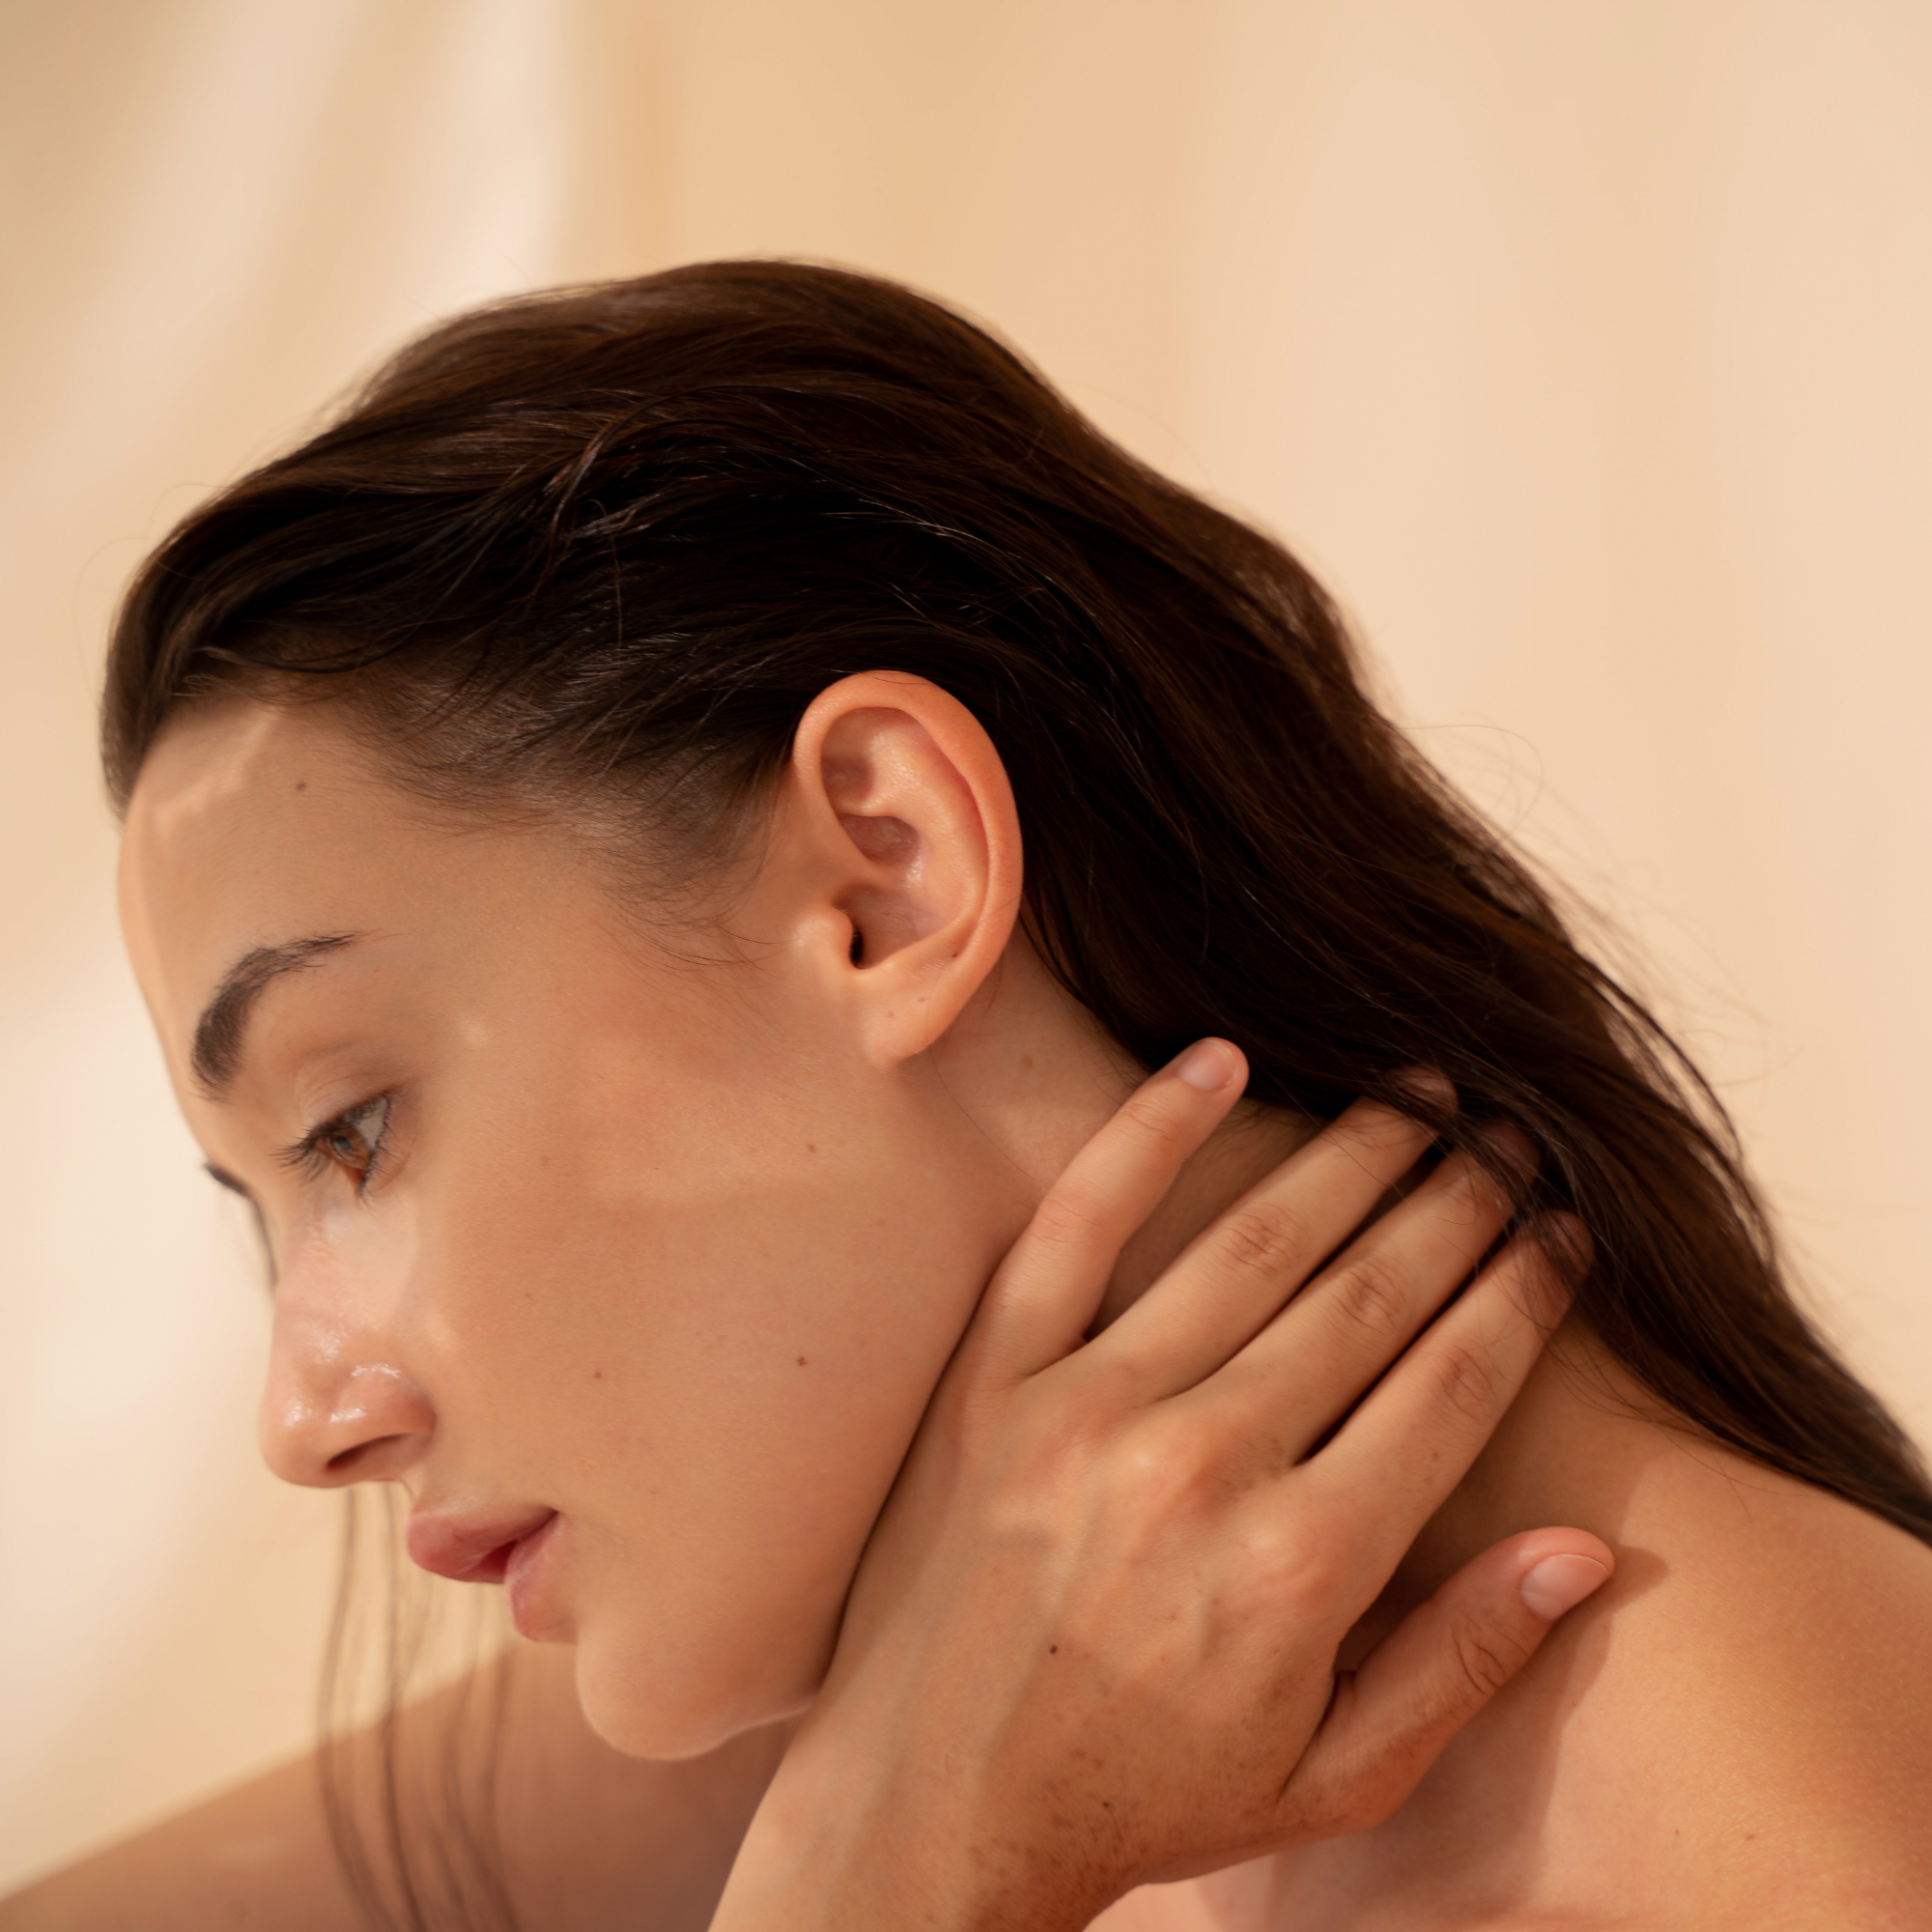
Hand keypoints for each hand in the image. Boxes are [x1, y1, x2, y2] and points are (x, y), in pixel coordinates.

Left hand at [713, 1042, 1612, 1930]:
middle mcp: (1201, 1468)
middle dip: (1459, 1204)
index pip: (1451, 1386)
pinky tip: (1217, 1062)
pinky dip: (1147, 1134)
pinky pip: (1074, 1227)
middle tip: (1512, 1141)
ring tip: (1417, 1096)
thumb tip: (1589, 1549)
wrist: (930, 1812)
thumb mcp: (1332, 1777)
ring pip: (1250, 1243)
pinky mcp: (994, 1383)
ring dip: (1349, 1156)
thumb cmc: (1142, 1799)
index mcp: (1301, 1569)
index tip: (1566, 1235)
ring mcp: (1086, 1411)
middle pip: (1368, 1295)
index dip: (1523, 1297)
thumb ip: (1464, 1659)